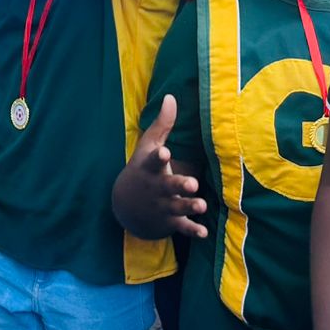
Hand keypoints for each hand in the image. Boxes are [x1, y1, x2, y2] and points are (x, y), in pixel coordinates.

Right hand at [112, 96, 208, 239]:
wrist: (125, 206)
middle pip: (168, 186)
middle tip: (192, 183)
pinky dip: (192, 230)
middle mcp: (156, 188)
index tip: (164, 152)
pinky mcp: (169, 222)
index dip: (158, 157)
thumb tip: (171, 96)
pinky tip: (203, 233)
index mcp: (150, 168)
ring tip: (202, 204)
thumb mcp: (148, 147)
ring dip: (189, 206)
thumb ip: (162, 124)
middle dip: (179, 186)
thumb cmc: (143, 170)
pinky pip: (182, 227)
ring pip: (177, 207)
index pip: (153, 161)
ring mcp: (162, 206)